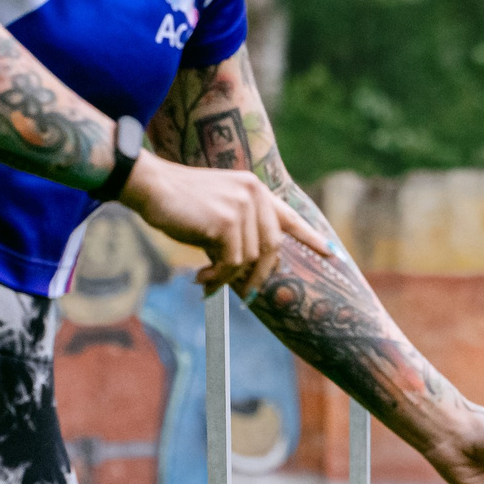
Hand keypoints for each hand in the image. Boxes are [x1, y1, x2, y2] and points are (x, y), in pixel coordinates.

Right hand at [120, 151, 329, 293]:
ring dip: (226, 278)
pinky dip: (217, 278)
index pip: (290, 217)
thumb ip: (240, 229)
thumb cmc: (179, 202)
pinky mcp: (227, 222)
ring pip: (247, 260)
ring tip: (205, 280)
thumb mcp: (218, 211)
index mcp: (255, 189)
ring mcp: (243, 206)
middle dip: (258, 277)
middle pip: (271, 249)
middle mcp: (255, 194)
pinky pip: (231, 264)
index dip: (311, 238)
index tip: (331, 254)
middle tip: (246, 298)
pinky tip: (200, 278)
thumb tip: (252, 267)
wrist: (152, 186)